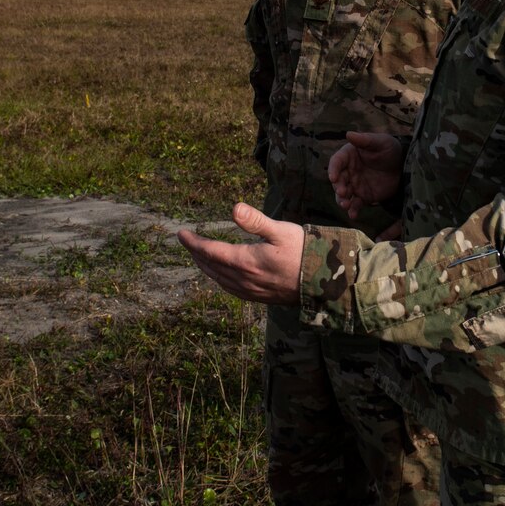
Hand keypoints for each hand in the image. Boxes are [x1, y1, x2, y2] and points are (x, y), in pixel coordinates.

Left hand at [177, 203, 303, 305]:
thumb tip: (234, 208)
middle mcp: (243, 279)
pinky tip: (221, 275)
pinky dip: (219, 279)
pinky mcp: (258, 297)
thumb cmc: (304, 252)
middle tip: (186, 242)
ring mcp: (250, 290)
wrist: (324, 282)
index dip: (193, 242)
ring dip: (205, 267)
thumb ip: (256, 221)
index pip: (210, 251)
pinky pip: (230, 288)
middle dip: (196, 254)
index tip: (180, 234)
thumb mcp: (281, 230)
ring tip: (199, 256)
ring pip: (218, 279)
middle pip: (210, 266)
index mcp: (245, 261)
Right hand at [328, 131, 404, 220]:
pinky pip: (355, 204)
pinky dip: (352, 210)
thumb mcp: (381, 142)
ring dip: (342, 200)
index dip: (333, 169)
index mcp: (349, 156)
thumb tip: (348, 134)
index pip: (336, 162)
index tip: (333, 177)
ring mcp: (354, 185)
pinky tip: (353, 215)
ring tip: (346, 205)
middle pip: (338, 180)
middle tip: (343, 192)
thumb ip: (365, 139)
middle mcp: (348, 171)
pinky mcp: (363, 197)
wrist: (404, 167)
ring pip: (343, 194)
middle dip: (338, 187)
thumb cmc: (390, 150)